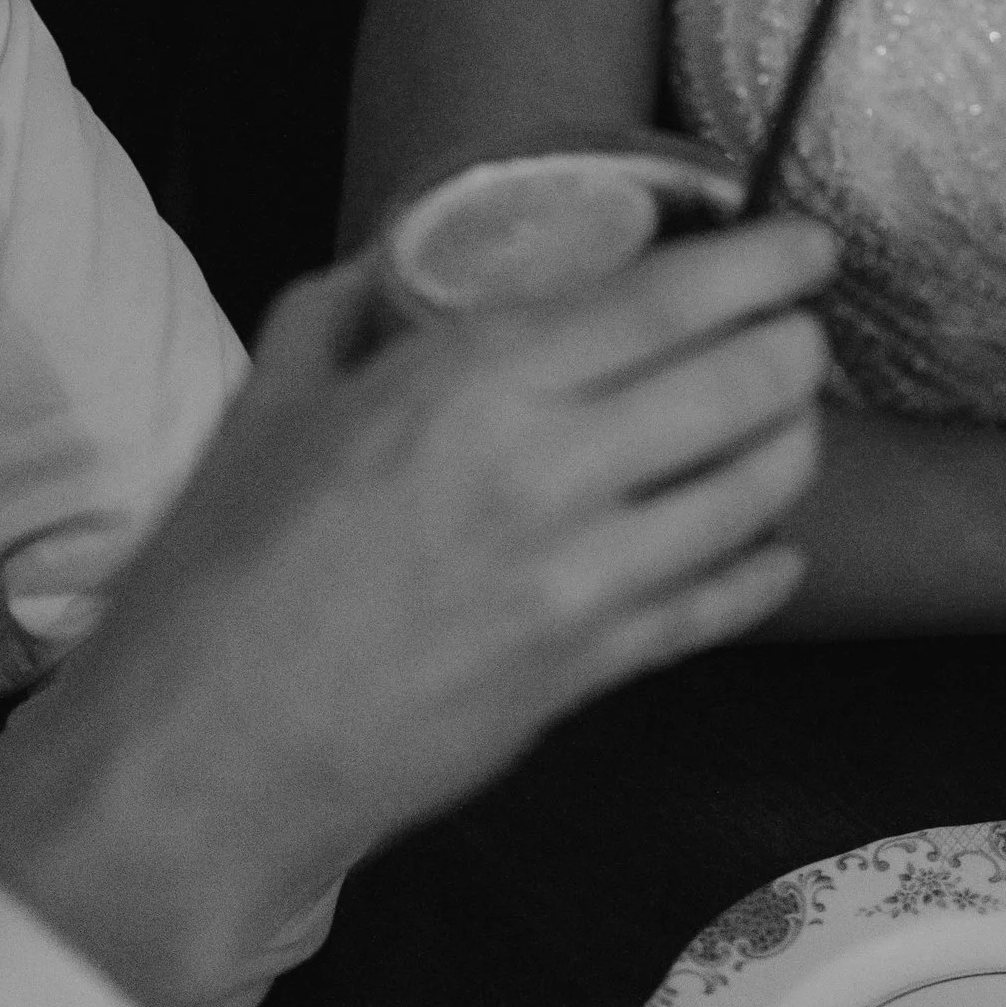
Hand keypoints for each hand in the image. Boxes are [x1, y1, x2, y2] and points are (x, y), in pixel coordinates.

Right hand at [0, 216, 833, 1006]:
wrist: (198, 761)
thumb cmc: (220, 572)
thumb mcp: (271, 395)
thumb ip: (347, 307)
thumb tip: (403, 260)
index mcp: (473, 381)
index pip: (670, 298)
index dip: (764, 262)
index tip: (806, 245)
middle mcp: (550, 470)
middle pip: (743, 383)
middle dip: (798, 344)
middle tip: (799, 328)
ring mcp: (582, 581)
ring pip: (756, 492)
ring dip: (793, 444)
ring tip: (784, 421)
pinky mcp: (587, 675)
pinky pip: (719, 605)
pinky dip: (761, 566)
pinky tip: (764, 545)